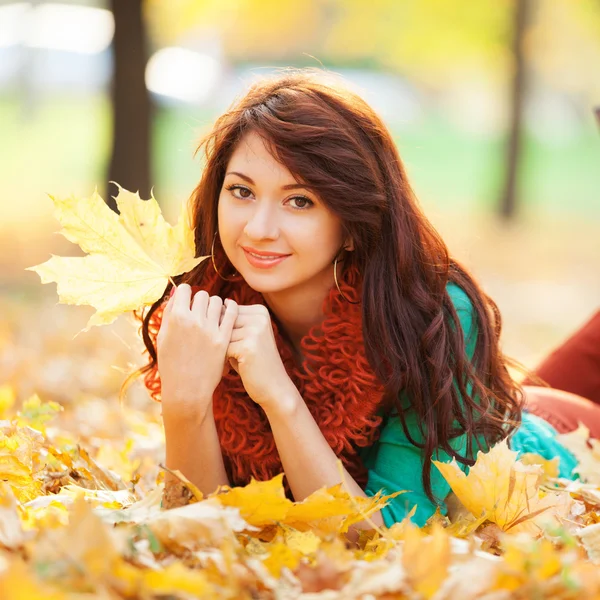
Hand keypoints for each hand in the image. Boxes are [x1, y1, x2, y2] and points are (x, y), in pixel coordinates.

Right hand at [156, 284, 237, 421]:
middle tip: (200, 311)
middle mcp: (193, 321)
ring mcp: (210, 330)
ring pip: (217, 301)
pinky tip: (228, 311)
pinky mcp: (223, 338)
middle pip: (202, 294)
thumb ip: (169, 313)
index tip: (187, 301)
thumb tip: (176, 292)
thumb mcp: (163, 337)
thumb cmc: (171, 364)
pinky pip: (231, 313)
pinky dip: (230, 308)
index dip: (186, 294)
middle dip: (200, 300)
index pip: (184, 289)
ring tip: (211, 315)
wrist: (187, 390)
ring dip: (214, 305)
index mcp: (176, 319)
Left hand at [226, 304, 296, 410]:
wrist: (274, 387)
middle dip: (221, 340)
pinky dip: (223, 360)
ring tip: (232, 361)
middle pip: (223, 322)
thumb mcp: (246, 336)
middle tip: (231, 355)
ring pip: (221, 335)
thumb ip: (233, 320)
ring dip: (221, 350)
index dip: (225, 330)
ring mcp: (255, 331)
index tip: (236, 344)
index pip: (227, 312)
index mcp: (260, 311)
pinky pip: (222, 348)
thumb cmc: (254, 362)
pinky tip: (232, 368)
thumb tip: (219, 303)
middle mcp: (259, 317)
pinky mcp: (248, 346)